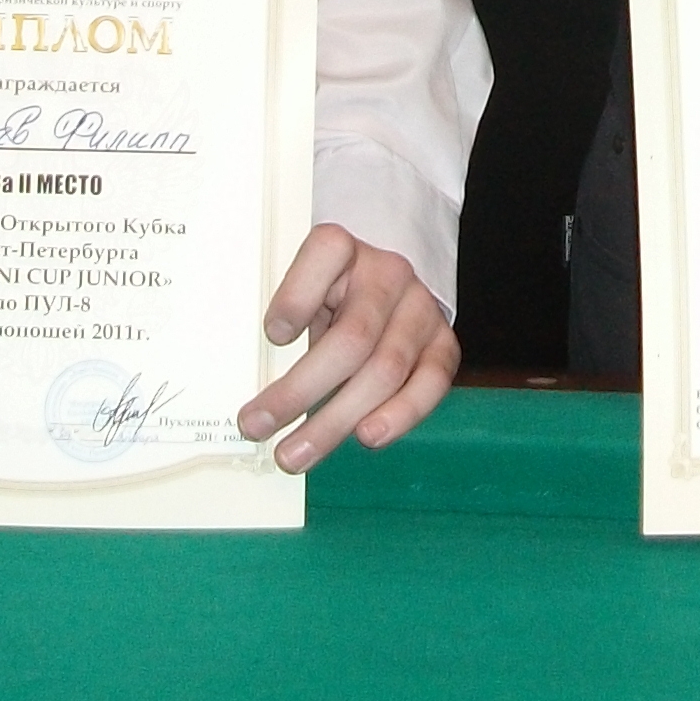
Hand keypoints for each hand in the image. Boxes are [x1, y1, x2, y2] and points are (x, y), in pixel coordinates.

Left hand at [236, 224, 455, 471]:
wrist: (386, 285)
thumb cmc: (329, 296)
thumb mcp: (302, 291)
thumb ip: (286, 324)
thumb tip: (256, 390)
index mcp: (342, 248)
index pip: (325, 254)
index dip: (298, 296)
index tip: (272, 335)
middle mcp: (387, 273)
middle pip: (351, 336)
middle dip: (300, 390)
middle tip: (258, 426)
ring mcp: (420, 309)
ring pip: (385, 369)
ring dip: (337, 419)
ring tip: (297, 452)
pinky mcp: (443, 343)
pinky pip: (430, 383)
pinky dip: (399, 415)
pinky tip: (367, 437)